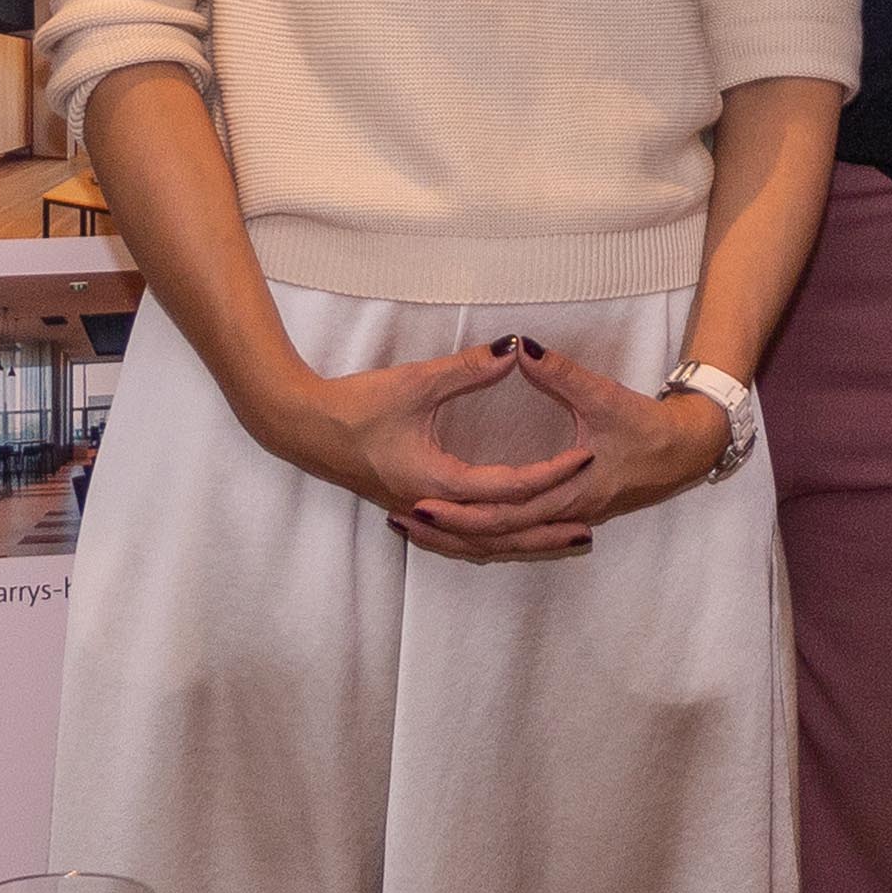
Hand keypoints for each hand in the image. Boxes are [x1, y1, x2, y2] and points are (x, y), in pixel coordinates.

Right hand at [248, 350, 601, 562]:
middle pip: (501, 532)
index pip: (507, 487)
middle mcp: (431, 507)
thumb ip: (467, 368)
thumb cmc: (355, 405)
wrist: (302, 426)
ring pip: (481, 544)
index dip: (550, 473)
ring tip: (561, 541)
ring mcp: (419, 514)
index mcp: (436, 480)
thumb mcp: (415, 381)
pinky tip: (507, 535)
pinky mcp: (410, 509)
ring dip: (522, 543)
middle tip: (589, 529)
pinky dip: (490, 541)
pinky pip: (460, 539)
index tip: (585, 458)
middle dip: (545, 531)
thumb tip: (514, 348)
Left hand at [398, 345, 733, 555]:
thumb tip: (519, 347)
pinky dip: (486, 534)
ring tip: (415, 526)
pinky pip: (518, 534)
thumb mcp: (605, 396)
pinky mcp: (566, 514)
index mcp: (571, 493)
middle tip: (402, 520)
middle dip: (449, 532)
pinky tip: (460, 525)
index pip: (506, 513)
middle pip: (496, 537)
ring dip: (462, 537)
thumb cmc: (649, 428)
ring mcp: (565, 519)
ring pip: (504, 542)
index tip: (421, 503)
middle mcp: (564, 515)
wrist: (687, 451)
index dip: (462, 511)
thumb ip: (561, 373)